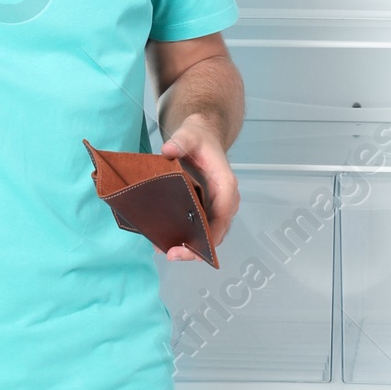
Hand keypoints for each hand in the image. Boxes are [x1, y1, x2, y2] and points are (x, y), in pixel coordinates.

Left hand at [160, 114, 239, 257]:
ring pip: (209, 235)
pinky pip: (201, 229)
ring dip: (190, 246)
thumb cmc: (199, 139)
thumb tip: (168, 150)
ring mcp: (217, 207)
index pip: (222, 217)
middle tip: (171, 254)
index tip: (190, 247)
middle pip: (216, 232)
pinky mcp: (207, 210)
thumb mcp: (189, 135)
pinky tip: (165, 242)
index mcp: (225, 186)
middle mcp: (226, 200)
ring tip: (164, 250)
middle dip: (196, 248)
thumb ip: (180, 141)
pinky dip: (186, 238)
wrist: (202, 138)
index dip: (209, 236)